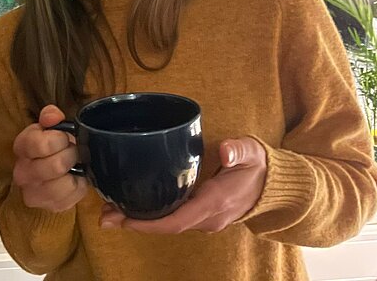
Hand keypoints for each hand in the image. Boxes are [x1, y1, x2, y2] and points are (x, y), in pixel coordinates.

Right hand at [12, 105, 87, 212]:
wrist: (51, 170)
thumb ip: (51, 117)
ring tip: (72, 165)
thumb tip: (52, 116)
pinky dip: (80, 185)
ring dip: (74, 171)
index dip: (59, 139)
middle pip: (56, 165)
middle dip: (70, 154)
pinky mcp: (51, 206)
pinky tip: (74, 178)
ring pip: (64, 184)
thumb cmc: (51, 147)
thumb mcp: (50, 127)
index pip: (40, 144)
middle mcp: (23, 173)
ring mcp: (35, 193)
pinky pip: (74, 196)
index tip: (62, 138)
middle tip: (71, 151)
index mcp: (22, 148)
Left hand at [100, 137, 266, 232]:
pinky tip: (131, 206)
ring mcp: (204, 220)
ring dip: (139, 220)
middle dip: (135, 223)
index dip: (150, 223)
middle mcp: (207, 217)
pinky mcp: (200, 215)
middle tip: (104, 215)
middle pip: (166, 226)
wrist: (272, 185)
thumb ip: (238, 150)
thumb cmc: (257, 166)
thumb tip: (226, 151)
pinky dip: (150, 215)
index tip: (125, 220)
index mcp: (215, 202)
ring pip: (167, 224)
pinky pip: (172, 219)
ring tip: (109, 210)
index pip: (178, 220)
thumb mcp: (251, 153)